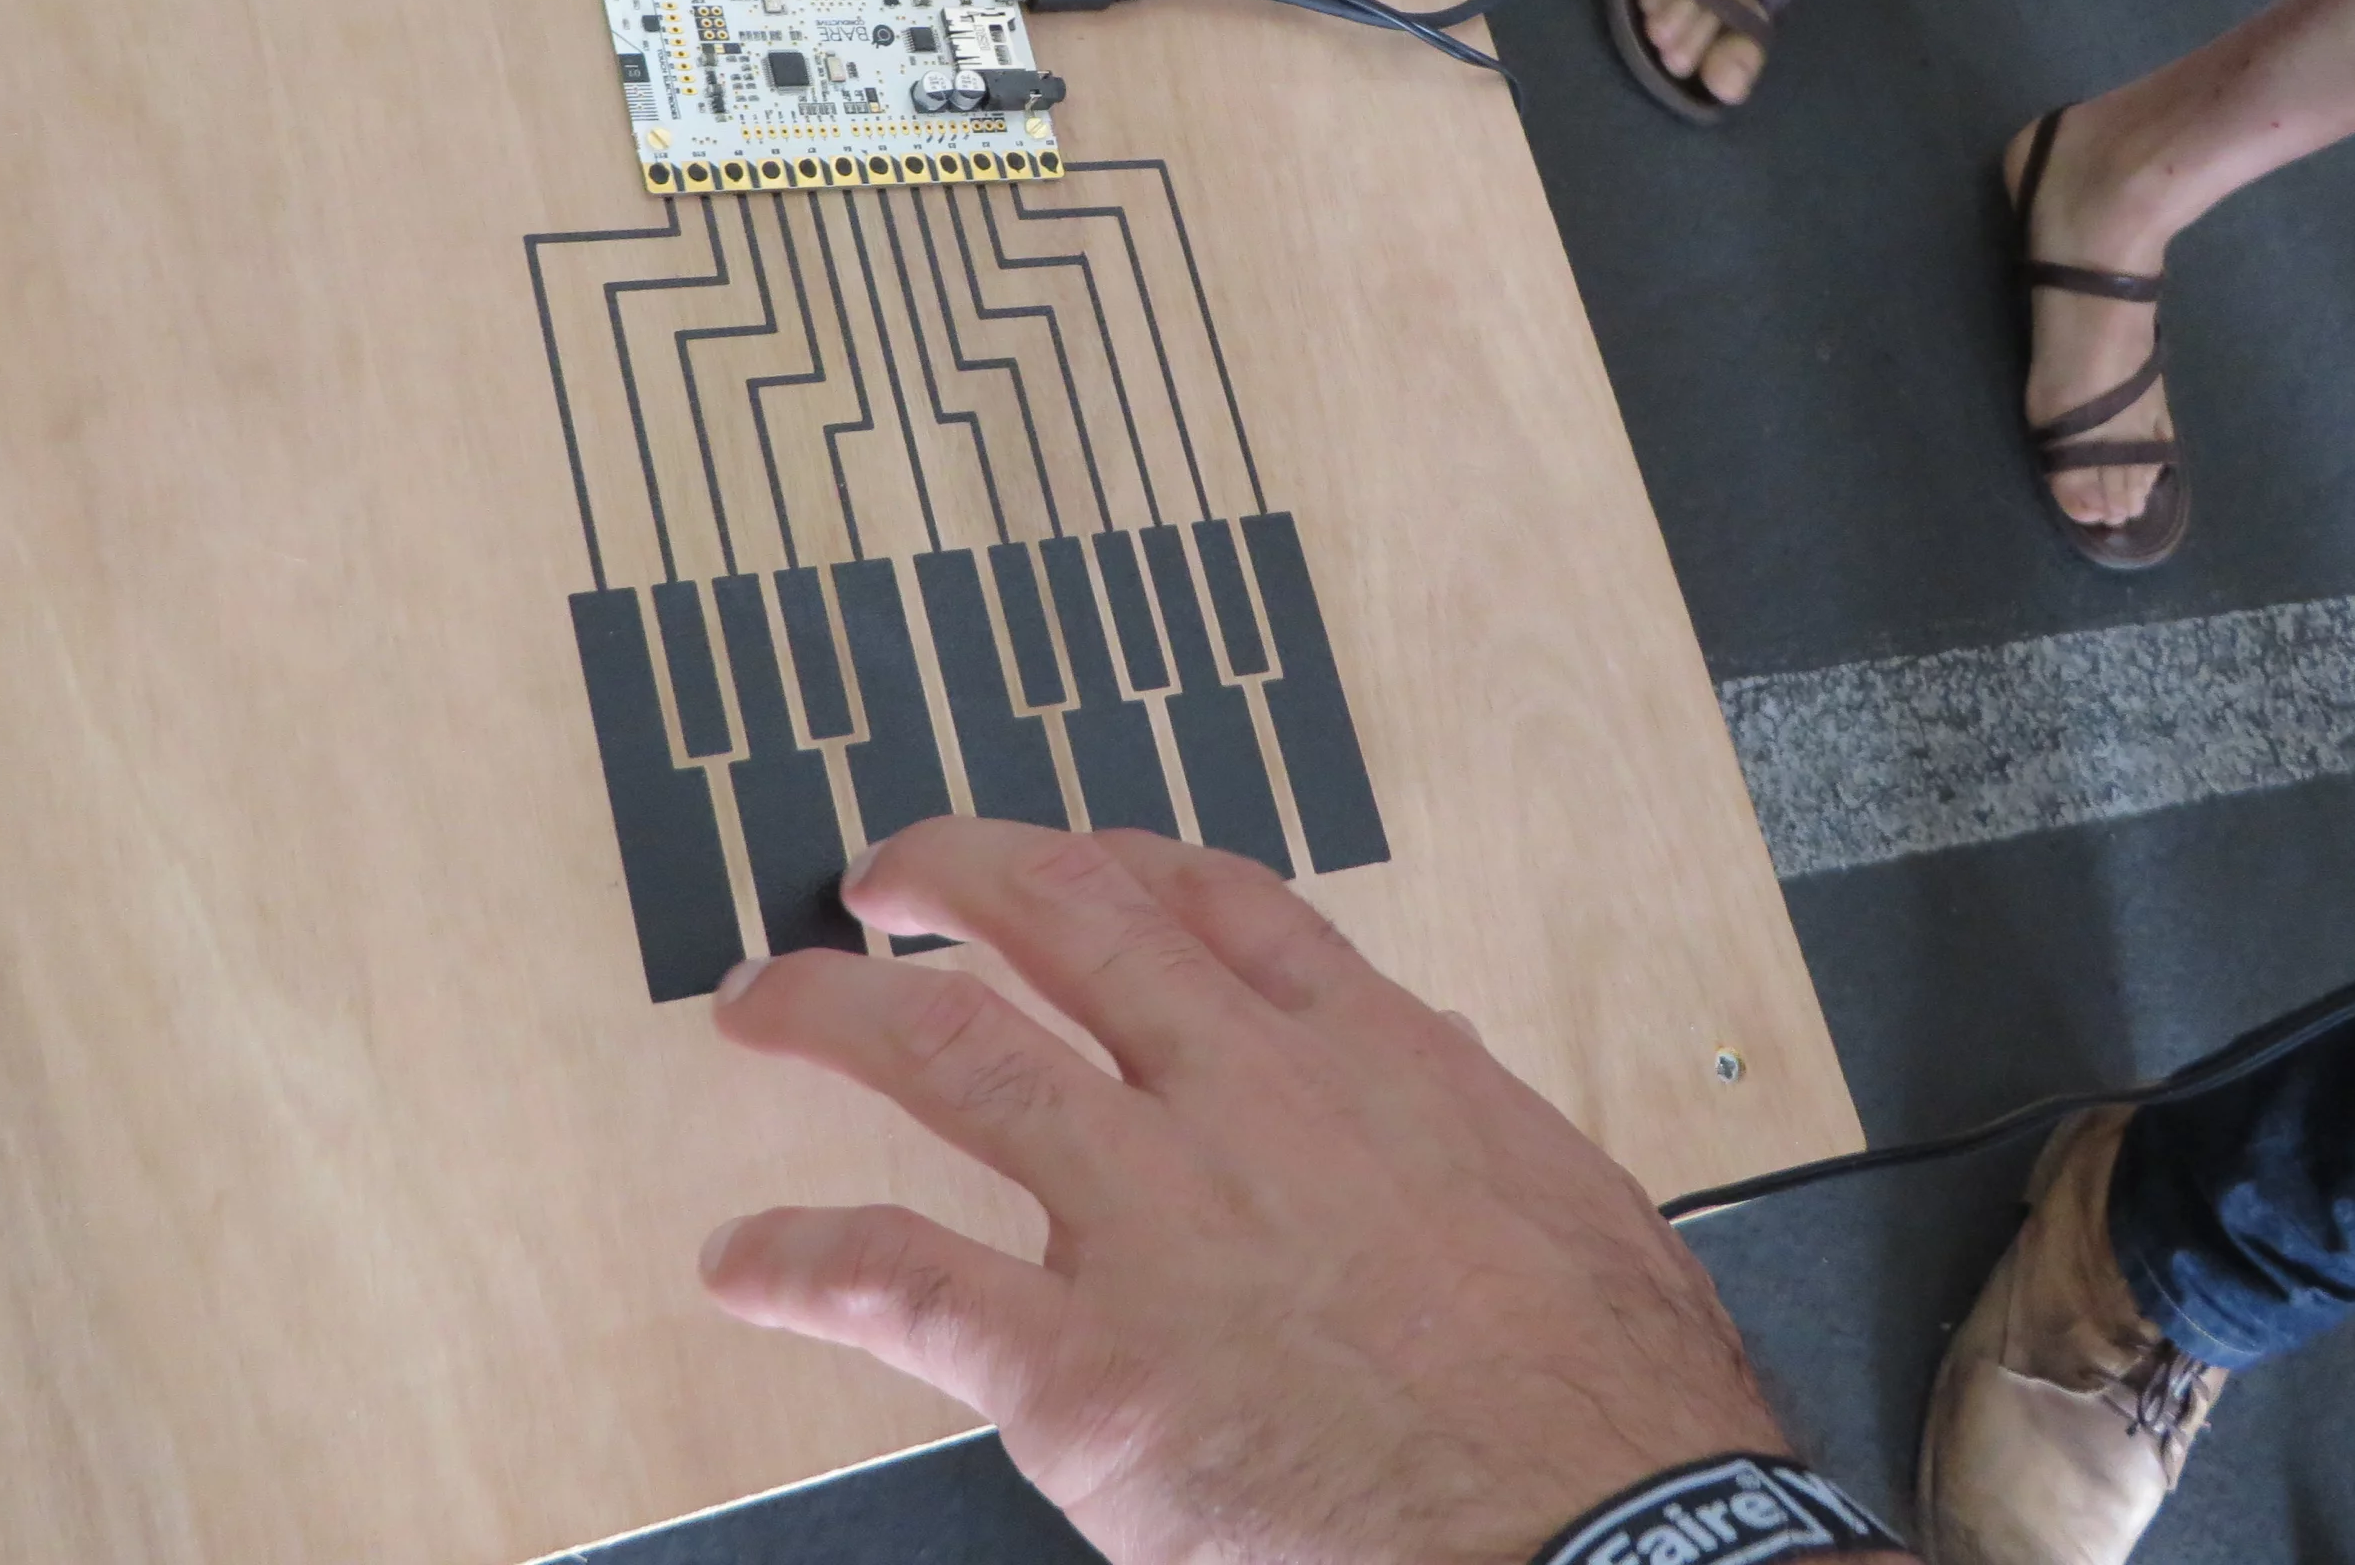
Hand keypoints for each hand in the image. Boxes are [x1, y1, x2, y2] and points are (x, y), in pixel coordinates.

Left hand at [700, 819, 1796, 1564]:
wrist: (1599, 1542)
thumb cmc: (1604, 1403)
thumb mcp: (1558, 1197)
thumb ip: (1456, 1108)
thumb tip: (1423, 1046)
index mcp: (1364, 1062)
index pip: (1211, 900)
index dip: (1112, 861)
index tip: (1065, 857)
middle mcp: (1243, 1107)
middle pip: (1061, 925)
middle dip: (949, 876)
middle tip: (880, 878)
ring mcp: (1156, 1225)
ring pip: (953, 1056)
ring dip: (835, 1015)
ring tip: (765, 1003)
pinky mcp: (1090, 1368)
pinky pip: (908, 1281)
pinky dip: (810, 1258)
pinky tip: (750, 1257)